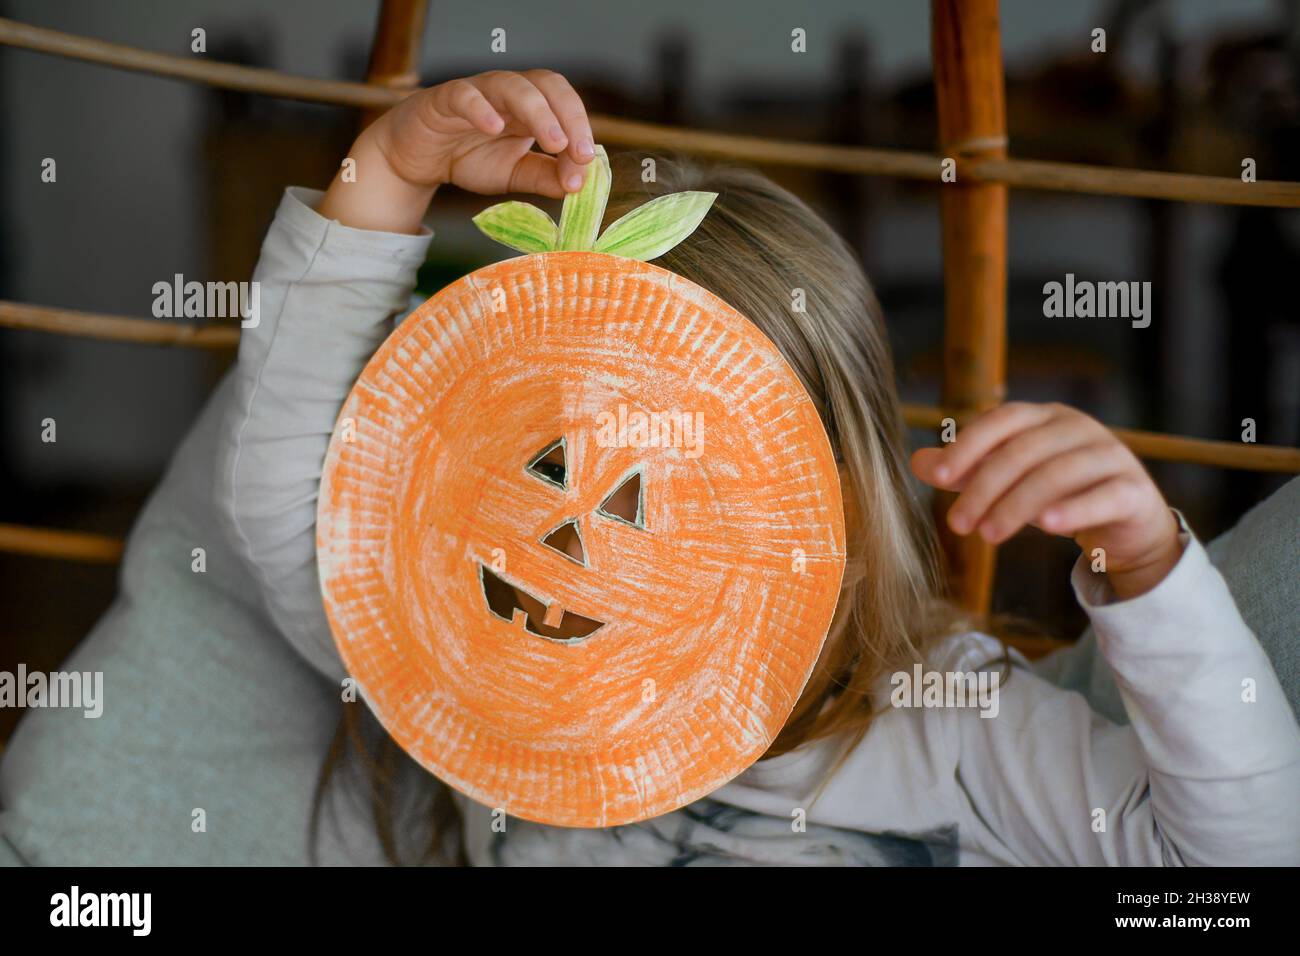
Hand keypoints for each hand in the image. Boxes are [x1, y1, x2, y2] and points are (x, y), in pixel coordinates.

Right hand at [318, 70, 595, 234]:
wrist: (416, 160)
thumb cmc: (466, 157)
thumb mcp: (512, 174)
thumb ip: (543, 177)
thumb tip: (577, 184)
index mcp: (530, 108)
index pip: (564, 105)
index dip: (580, 128)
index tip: (586, 162)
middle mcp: (508, 93)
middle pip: (546, 85)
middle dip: (569, 115)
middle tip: (577, 151)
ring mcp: (477, 92)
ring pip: (512, 85)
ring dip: (539, 112)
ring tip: (553, 141)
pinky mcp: (444, 99)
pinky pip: (464, 95)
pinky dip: (480, 108)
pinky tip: (493, 127)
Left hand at [911, 402, 1182, 598]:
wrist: (1126, 523)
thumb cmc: (1058, 493)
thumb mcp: (1008, 481)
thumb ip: (966, 470)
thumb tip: (918, 463)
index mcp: (1045, 418)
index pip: (1003, 420)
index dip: (970, 445)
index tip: (941, 477)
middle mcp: (1078, 428)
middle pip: (1024, 451)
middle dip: (985, 488)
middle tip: (959, 525)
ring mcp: (1110, 456)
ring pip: (1058, 474)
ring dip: (1017, 505)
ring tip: (989, 535)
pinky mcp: (1133, 490)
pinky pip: (1103, 496)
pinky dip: (1074, 509)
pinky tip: (1048, 525)